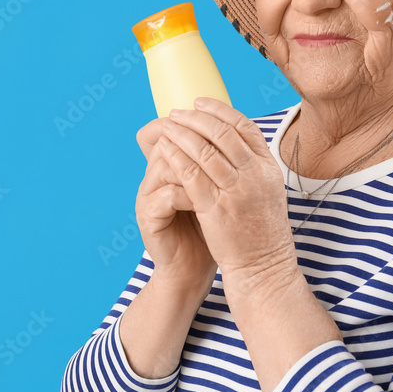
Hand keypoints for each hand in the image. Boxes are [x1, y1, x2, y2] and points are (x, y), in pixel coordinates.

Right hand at [133, 118, 216, 291]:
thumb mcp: (217, 192)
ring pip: (167, 164)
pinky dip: (190, 194)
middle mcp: (153, 175)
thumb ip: (220, 165)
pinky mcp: (147, 217)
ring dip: (196, 165)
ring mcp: (147, 195)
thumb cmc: (210, 228)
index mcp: (168, 164)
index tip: (230, 127)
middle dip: (199, 139)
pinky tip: (209, 200)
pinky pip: (167, 195)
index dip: (200, 123)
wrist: (193, 268)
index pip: (177, 129)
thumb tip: (244, 134)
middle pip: (169, 140)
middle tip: (227, 145)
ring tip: (221, 173)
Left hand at [156, 97, 295, 285]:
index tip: (199, 102)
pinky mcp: (216, 208)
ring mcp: (236, 191)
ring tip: (167, 127)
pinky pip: (191, 174)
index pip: (244, 126)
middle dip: (195, 118)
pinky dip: (176, 157)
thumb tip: (231, 140)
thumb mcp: (267, 191)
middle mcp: (255, 175)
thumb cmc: (261, 231)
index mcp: (268, 167)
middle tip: (177, 112)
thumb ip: (252, 165)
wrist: (263, 267)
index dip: (219, 110)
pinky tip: (164, 151)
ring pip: (205, 150)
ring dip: (182, 133)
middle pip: (223, 132)